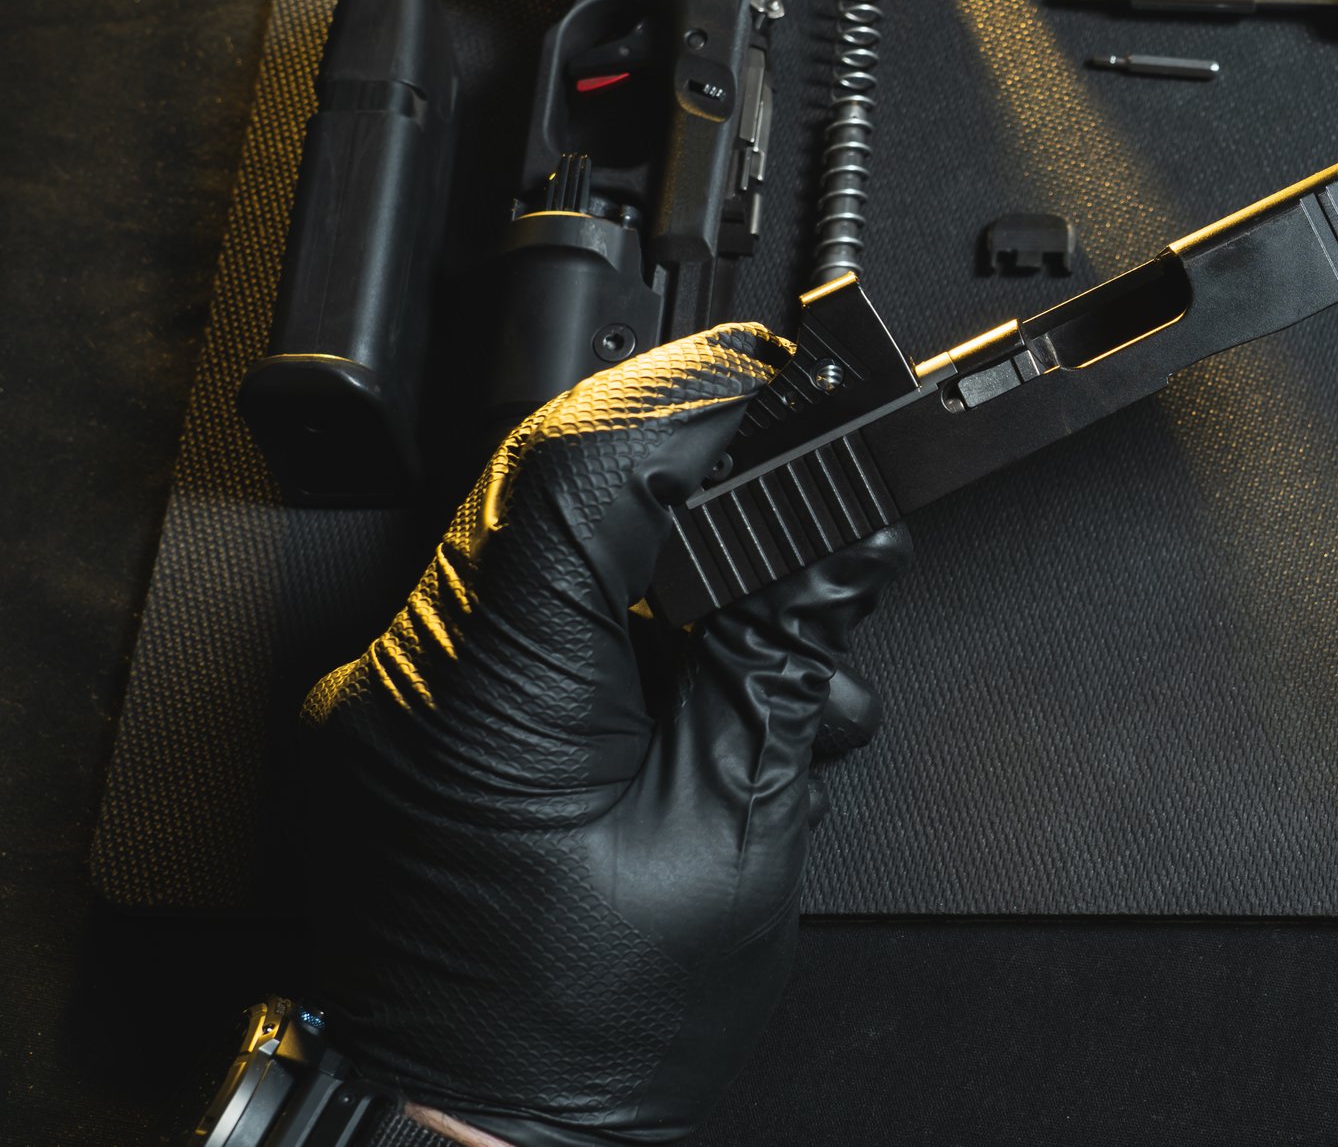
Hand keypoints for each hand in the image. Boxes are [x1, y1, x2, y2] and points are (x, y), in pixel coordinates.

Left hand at [300, 323, 908, 1146]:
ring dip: (665, 532)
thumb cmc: (584, 1033)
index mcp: (493, 702)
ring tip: (773, 595)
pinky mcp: (412, 723)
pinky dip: (619, 599)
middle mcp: (410, 680)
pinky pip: (517, 607)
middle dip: (693, 455)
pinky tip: (700, 650)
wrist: (473, 1137)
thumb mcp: (734, 830)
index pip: (578, 469)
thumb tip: (831, 539)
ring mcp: (396, 700)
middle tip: (802, 458)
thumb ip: (779, 656)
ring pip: (536, 535)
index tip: (781, 378)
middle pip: (550, 481)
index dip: (691, 399)